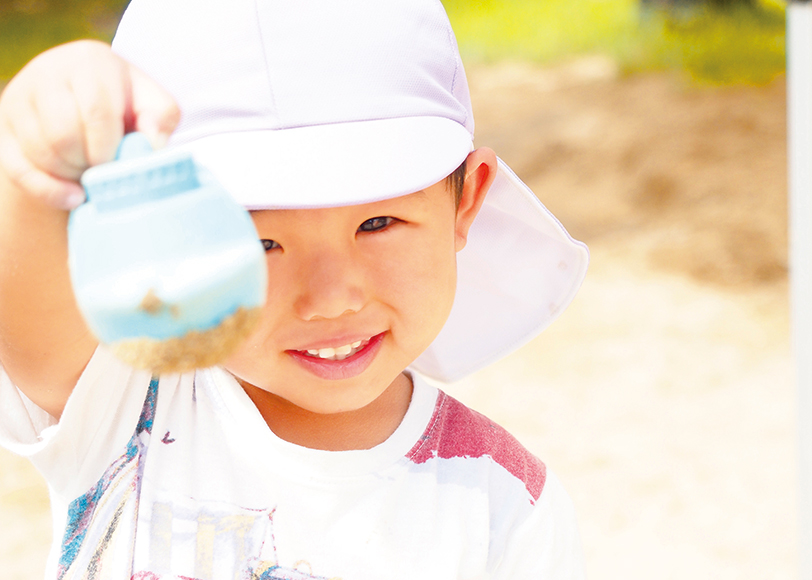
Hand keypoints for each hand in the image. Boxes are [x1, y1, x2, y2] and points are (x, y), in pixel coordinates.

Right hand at [0, 40, 179, 209]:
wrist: (85, 104)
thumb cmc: (126, 106)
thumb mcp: (152, 105)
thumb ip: (160, 120)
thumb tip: (151, 145)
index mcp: (90, 62)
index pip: (96, 112)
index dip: (109, 148)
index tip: (119, 163)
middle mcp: (48, 73)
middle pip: (63, 135)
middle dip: (89, 163)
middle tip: (105, 171)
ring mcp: (20, 99)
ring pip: (41, 152)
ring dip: (71, 175)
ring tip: (91, 175)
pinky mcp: (4, 127)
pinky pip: (18, 169)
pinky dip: (49, 191)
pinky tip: (73, 197)